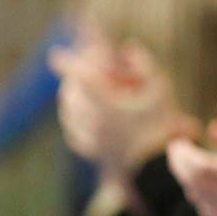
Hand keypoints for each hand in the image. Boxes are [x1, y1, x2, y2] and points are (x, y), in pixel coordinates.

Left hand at [50, 42, 195, 175]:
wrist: (158, 167)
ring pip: (68, 114)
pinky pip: (73, 134)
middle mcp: (92, 120)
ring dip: (71, 100)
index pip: (79, 76)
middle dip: (71, 80)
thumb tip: (129, 48)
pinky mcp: (93, 153)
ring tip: (76, 94)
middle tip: (76, 73)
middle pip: (70, 94)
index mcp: (106, 103)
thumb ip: (145, 64)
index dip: (67, 64)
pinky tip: (81, 121)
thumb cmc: (161, 126)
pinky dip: (73, 123)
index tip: (55, 55)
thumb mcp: (160, 89)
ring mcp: (90, 138)